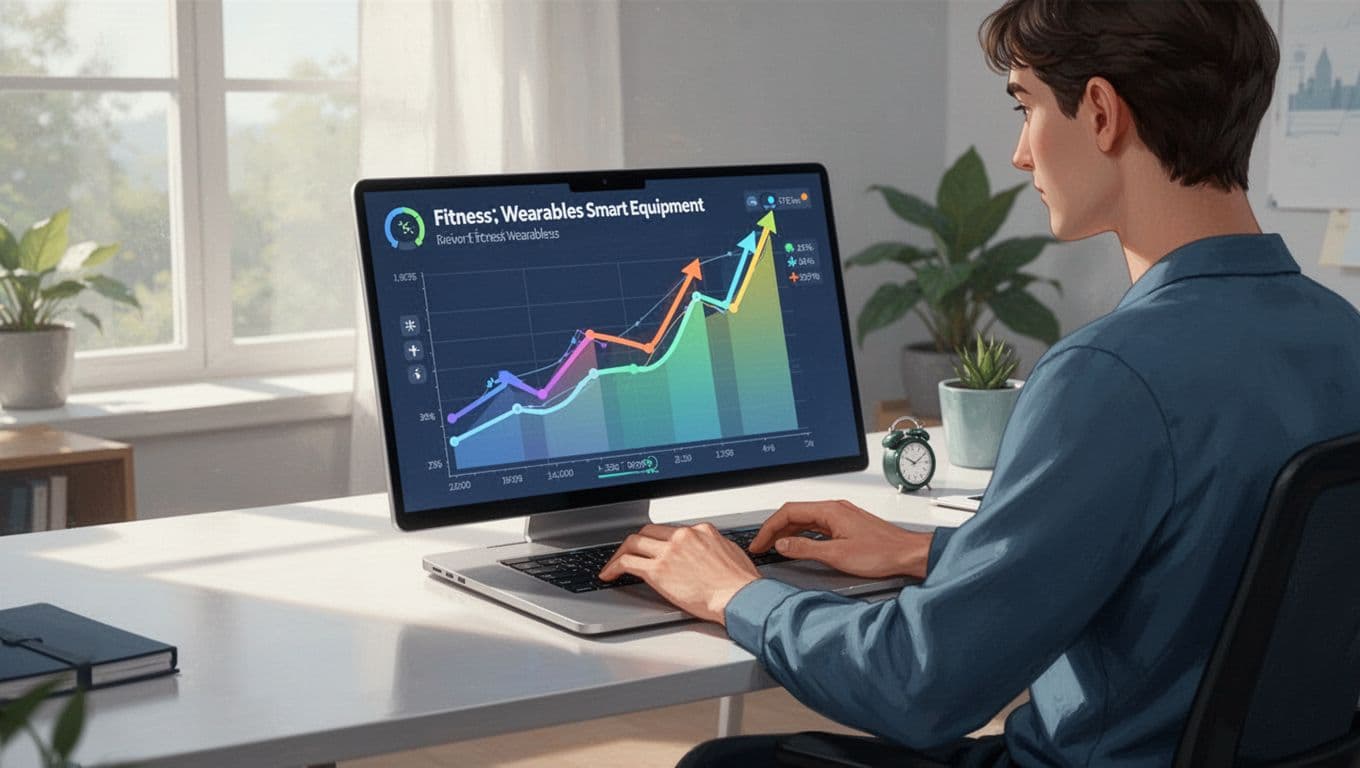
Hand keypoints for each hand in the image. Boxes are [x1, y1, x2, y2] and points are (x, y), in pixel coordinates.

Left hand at [599, 523, 759, 624]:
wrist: (740, 597)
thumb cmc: (741, 583)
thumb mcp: (731, 553)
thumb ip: (713, 548)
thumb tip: (708, 551)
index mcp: (700, 531)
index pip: (672, 530)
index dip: (660, 541)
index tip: (654, 549)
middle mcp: (683, 536)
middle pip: (649, 531)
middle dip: (637, 541)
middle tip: (629, 552)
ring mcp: (669, 551)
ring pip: (634, 542)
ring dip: (620, 552)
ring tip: (613, 563)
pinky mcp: (658, 570)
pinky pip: (628, 563)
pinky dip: (614, 567)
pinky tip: (609, 574)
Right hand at [749, 500, 931, 579]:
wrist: (908, 554)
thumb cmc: (882, 553)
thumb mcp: (838, 554)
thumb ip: (806, 548)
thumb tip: (783, 544)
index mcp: (830, 510)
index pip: (789, 512)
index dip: (769, 527)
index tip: (758, 542)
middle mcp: (834, 508)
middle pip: (795, 513)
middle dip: (774, 528)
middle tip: (761, 545)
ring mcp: (841, 516)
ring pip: (805, 519)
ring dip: (787, 531)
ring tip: (774, 545)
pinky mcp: (847, 524)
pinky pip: (816, 525)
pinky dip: (802, 533)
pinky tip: (798, 543)